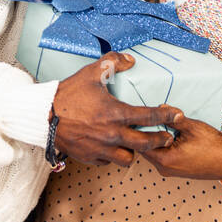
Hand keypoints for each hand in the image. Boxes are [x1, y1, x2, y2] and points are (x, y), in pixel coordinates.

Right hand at [52, 52, 182, 167]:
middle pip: (146, 144)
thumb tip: (130, 59)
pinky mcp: (90, 157)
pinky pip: (108, 161)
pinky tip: (112, 147)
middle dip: (160, 140)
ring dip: (134, 151)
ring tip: (136, 144)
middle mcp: (111, 135)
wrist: (43, 115)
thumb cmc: (67, 95)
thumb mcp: (91, 73)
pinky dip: (112, 156)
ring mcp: (101, 149)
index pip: (149, 116)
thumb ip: (112, 62)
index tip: (178, 114)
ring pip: (128, 158)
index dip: (167, 115)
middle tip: (167, 136)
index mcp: (115, 114)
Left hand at [138, 112, 221, 179]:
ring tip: (163, 125)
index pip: (142, 143)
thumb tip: (160, 109)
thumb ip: (172, 118)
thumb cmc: (213, 147)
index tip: (142, 117)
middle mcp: (164, 168)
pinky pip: (162, 157)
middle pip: (146, 149)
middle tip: (151, 118)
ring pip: (154, 152)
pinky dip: (163, 146)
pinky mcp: (176, 171)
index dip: (141, 128)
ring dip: (156, 139)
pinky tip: (171, 135)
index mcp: (165, 159)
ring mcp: (170, 171)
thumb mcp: (191, 127)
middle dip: (148, 133)